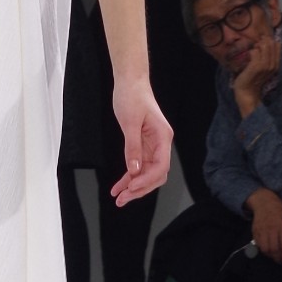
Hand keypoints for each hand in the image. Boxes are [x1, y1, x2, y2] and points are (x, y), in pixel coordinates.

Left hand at [109, 76, 171, 204]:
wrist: (130, 82)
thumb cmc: (132, 96)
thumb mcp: (130, 123)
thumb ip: (133, 148)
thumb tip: (134, 170)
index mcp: (163, 137)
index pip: (160, 166)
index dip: (146, 181)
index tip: (131, 189)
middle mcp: (161, 144)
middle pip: (155, 174)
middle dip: (140, 189)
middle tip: (122, 199)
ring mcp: (152, 145)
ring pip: (146, 173)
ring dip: (133, 186)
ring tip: (119, 197)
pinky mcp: (143, 145)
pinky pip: (138, 166)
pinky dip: (129, 176)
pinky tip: (119, 186)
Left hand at [232, 24, 279, 115]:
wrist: (247, 92)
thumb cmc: (254, 78)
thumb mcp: (263, 66)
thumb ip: (267, 55)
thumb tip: (265, 41)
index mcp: (277, 64)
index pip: (278, 45)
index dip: (270, 40)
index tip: (262, 41)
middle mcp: (274, 65)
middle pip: (272, 44)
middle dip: (264, 40)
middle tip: (257, 43)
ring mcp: (265, 66)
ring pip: (264, 47)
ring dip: (257, 44)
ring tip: (253, 48)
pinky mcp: (256, 67)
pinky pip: (255, 52)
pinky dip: (251, 51)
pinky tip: (249, 54)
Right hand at [247, 188, 281, 263]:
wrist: (264, 202)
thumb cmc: (280, 209)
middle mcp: (271, 228)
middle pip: (273, 248)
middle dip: (277, 257)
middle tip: (281, 261)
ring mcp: (262, 230)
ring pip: (264, 248)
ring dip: (270, 255)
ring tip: (274, 256)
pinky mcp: (255, 231)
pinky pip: (258, 244)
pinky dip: (262, 250)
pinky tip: (267, 250)